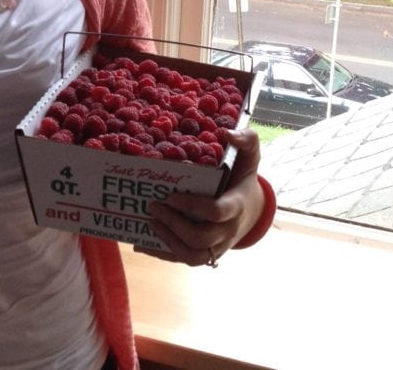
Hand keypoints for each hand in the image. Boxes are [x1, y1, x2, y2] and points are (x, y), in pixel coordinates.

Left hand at [143, 128, 263, 266]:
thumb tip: (226, 132)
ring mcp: (217, 245)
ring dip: (167, 241)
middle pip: (200, 238)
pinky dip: (161, 254)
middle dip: (173, 224)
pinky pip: (183, 259)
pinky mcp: (206, 253)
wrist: (251, 209)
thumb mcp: (249, 157)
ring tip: (149, 222)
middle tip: (152, 206)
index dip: (192, 207)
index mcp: (236, 205)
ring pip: (192, 256)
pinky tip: (141, 244)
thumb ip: (245, 140)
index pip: (217, 212)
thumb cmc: (242, 177)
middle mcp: (227, 230)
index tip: (171, 195)